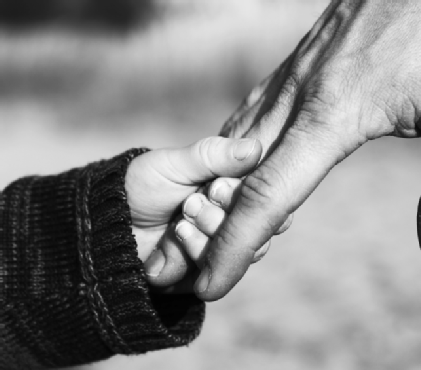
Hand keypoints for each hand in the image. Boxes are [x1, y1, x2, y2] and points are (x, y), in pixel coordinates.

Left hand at [124, 137, 261, 290]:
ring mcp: (217, 250)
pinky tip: (169, 245)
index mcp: (232, 191)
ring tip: (177, 226)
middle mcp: (232, 222)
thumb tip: (255, 148)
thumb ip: (214, 157)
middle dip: (217, 220)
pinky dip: (186, 260)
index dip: (241, 199)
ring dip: (202, 241)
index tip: (216, 187)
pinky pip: (208, 277)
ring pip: (233, 257)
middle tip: (188, 205)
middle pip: (254, 234)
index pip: (261, 201)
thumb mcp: (175, 165)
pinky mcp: (200, 275)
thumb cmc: (141, 184)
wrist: (103, 222)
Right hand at [194, 0, 420, 299]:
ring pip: (236, 144)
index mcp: (331, 117)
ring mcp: (293, 77)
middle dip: (211, 230)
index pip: (266, 198)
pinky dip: (234, 151)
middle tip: (191, 270)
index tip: (209, 287)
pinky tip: (232, 164)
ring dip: (217, 191)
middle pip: (236, 177)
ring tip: (205, 228)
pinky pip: (252, 114)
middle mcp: (297, 99)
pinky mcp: (300, 64)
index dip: (233, 249)